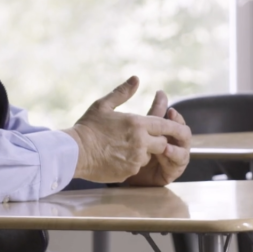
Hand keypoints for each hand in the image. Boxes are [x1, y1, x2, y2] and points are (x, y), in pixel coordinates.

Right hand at [65, 77, 190, 183]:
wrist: (74, 153)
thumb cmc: (88, 127)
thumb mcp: (103, 105)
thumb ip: (122, 92)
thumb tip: (136, 79)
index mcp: (137, 124)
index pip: (165, 125)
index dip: (173, 126)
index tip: (178, 127)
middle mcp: (140, 143)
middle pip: (162, 143)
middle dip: (157, 140)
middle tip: (142, 136)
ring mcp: (135, 159)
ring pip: (149, 156)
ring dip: (143, 152)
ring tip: (124, 146)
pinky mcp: (128, 172)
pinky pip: (136, 167)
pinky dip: (131, 163)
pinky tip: (117, 157)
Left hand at [125, 90, 190, 186]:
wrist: (123, 170)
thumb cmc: (135, 148)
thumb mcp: (144, 128)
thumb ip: (155, 112)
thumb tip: (161, 92)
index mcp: (170, 133)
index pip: (177, 122)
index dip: (175, 116)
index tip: (170, 111)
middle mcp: (176, 145)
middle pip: (184, 135)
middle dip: (178, 129)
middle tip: (171, 126)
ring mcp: (175, 159)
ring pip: (184, 151)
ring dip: (175, 146)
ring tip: (165, 144)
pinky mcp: (172, 172)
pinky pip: (176, 165)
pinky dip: (172, 158)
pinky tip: (164, 153)